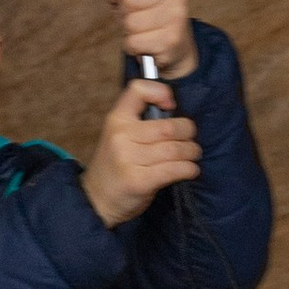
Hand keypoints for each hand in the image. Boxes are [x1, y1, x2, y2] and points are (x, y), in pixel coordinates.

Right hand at [81, 80, 199, 227]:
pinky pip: (174, 169)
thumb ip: (140, 120)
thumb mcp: (118, 135)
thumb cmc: (115, 165)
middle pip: (168, 126)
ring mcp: (128, 159)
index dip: (160, 92)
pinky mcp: (139, 181)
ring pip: (175, 149)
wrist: (96, 199)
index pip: (138, 89)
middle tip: (190, 139)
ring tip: (192, 155)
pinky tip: (189, 170)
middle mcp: (121, 136)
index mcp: (116, 119)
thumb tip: (173, 108)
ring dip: (191, 152)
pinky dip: (189, 169)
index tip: (170, 105)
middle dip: (188, 132)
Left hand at [100, 0, 196, 81]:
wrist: (175, 49)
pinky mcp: (171, 39)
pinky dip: (134, 47)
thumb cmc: (148, 18)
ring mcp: (176, 15)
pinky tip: (147, 44)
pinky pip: (134, 42)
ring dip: (130, 31)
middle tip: (137, 16)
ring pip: (131, 22)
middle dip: (124, 11)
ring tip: (143, 31)